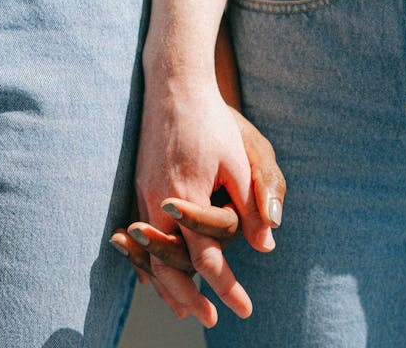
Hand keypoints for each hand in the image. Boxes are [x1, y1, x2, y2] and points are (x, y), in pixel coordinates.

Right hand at [112, 103, 286, 297]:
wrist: (173, 86)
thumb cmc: (211, 122)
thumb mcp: (240, 161)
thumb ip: (250, 205)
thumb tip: (266, 245)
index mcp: (186, 197)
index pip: (206, 258)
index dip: (226, 287)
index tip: (243, 310)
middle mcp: (158, 201)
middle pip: (169, 265)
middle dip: (189, 297)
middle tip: (211, 320)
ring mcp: (143, 194)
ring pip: (150, 254)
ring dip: (167, 284)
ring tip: (183, 308)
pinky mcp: (139, 186)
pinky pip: (141, 236)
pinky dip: (149, 260)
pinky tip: (155, 274)